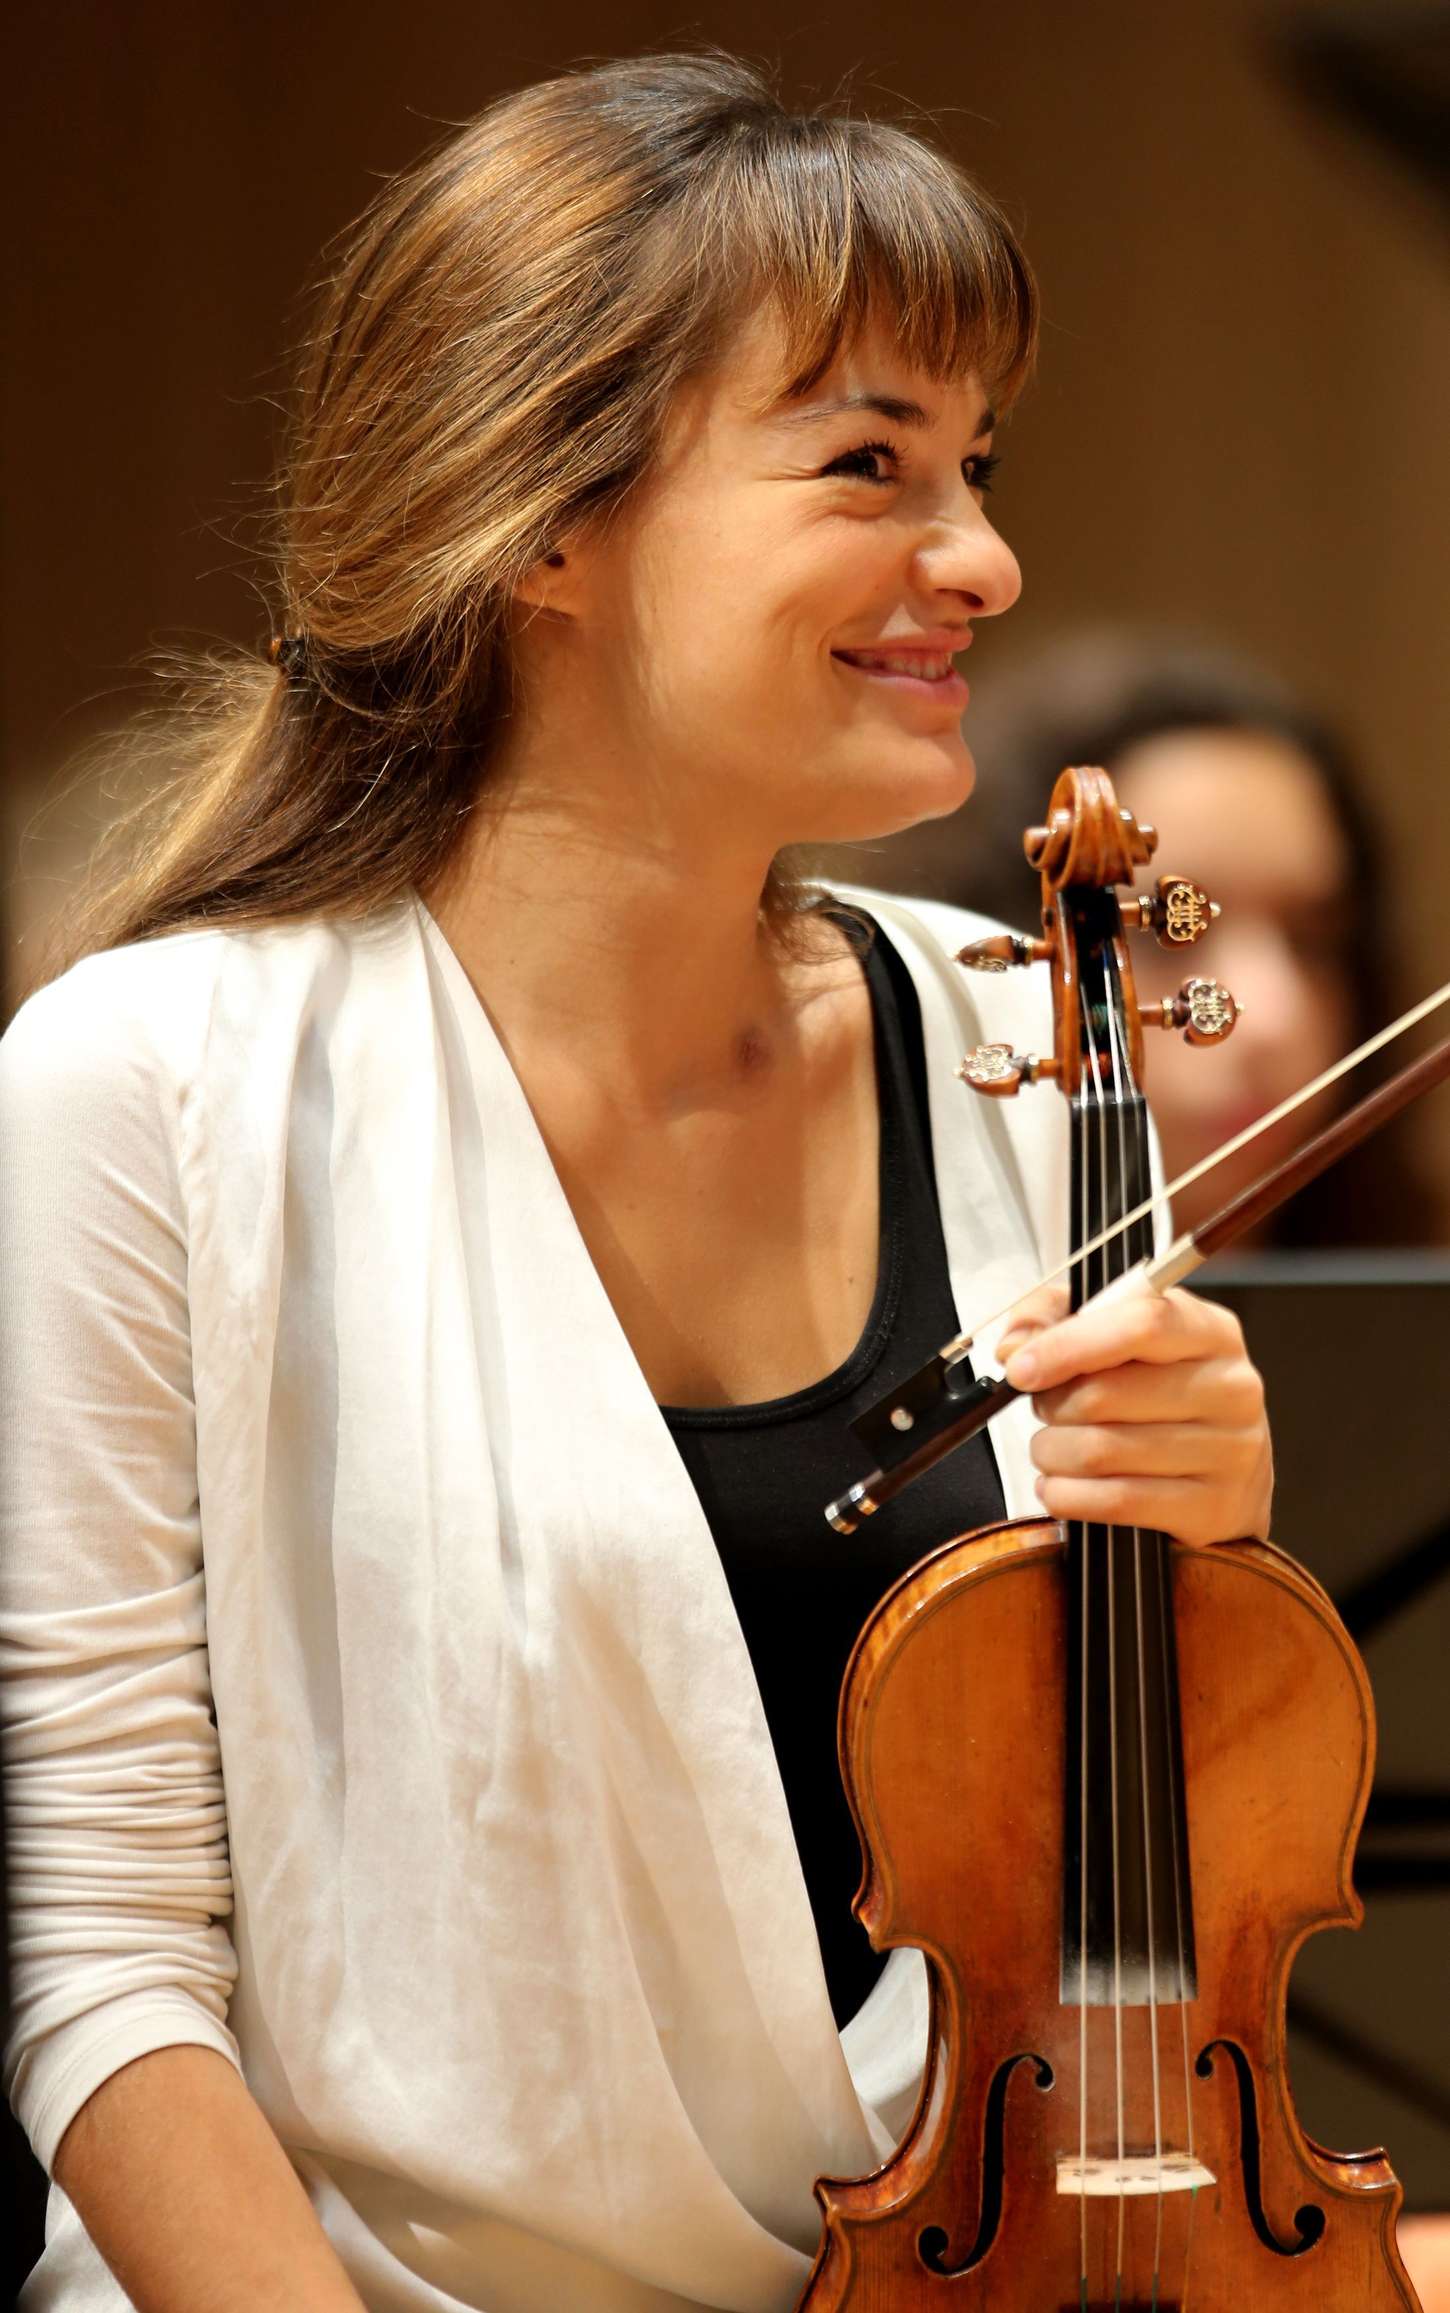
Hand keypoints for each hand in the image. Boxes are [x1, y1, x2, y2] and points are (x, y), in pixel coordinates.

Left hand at [997, 1281, 1273, 1548]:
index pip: (1142, 1323)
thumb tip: (1014, 1346)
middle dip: (1052, 1405)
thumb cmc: (1162, 1395)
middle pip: (1107, 1394)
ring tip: (1051, 1449)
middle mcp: (1230, 1387)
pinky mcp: (1212, 1506)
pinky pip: (1117, 1501)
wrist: (1230, 1477)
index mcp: (1210, 1331)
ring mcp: (1230, 1450)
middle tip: (1045, 1410)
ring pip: (1102, 1450)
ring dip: (1052, 1453)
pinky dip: (1067, 1495)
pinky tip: (1059, 1487)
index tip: (1020, 1367)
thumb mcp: (1121, 1336)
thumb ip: (1057, 1317)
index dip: (1068, 1344)